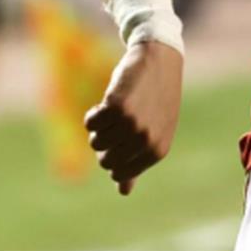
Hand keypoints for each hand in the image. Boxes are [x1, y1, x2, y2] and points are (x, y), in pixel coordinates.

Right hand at [84, 40, 182, 194]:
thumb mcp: (154, 131)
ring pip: (96, 141)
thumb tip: (123, 192)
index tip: (120, 135)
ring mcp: (133, 124)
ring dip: (99, 126)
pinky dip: (93, 113)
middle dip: (104, 141)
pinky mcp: (118, 106)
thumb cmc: (156, 97)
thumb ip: (138, 160)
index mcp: (157, 151)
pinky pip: (91, 122)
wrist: (160, 59)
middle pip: (104, 159)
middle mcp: (146, 141)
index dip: (112, 154)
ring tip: (114, 109)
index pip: (117, 173)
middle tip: (117, 120)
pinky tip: (106, 101)